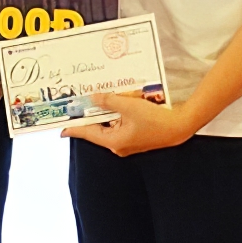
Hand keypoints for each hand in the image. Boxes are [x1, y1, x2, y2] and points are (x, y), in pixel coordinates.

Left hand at [61, 91, 197, 156]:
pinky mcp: (136, 135)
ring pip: (110, 124)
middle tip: (78, 103)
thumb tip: (93, 98)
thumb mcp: (129, 106)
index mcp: (114, 142)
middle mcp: (119, 144)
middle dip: (90, 114)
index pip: (88, 134)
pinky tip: (116, 101)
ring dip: (105, 111)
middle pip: (98, 128)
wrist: (180, 126)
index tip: (61, 127)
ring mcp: (128, 140)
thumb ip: (109, 101)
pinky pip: (120, 123)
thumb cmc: (156, 120)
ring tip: (96, 98)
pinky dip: (116, 113)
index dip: (74, 128)